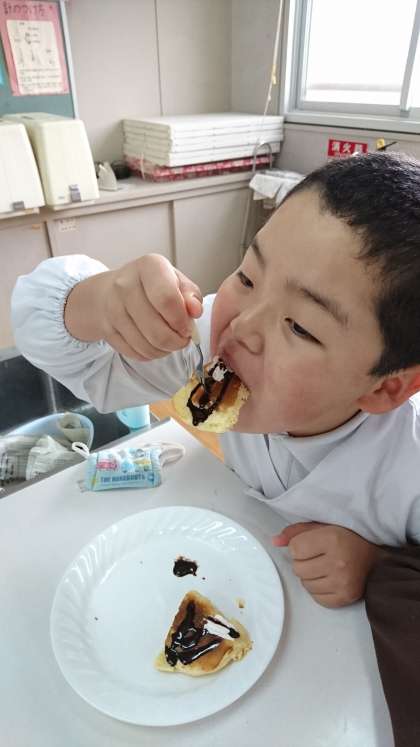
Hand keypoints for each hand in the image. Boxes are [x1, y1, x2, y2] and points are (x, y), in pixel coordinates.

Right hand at [64, 254, 202, 359]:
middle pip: (157, 330)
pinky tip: (153, 344)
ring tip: (169, 341)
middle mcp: (125, 285)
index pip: (167, 299)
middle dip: (176, 342)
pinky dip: (149, 354)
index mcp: (149, 267)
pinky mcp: (106, 328)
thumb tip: (195, 311)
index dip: (181, 321)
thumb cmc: (151, 286)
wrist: (109, 291)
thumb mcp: (175, 281)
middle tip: (182, 338)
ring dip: (164, 350)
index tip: (187, 327)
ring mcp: (112, 308)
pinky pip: (135, 353)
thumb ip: (191, 294)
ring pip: (146, 346)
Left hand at [272, 522, 384, 607]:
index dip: (299, 546)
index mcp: (332, 539)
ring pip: (305, 584)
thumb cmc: (347, 538)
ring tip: (324, 567)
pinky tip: (328, 579)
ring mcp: (342, 582)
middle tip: (317, 557)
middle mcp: (337, 562)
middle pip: (297, 568)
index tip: (311, 545)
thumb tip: (274, 541)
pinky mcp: (346, 597)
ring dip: (310, 576)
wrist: (377, 559)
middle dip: (303, 562)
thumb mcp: (323, 526)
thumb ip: (297, 532)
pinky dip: (318, 590)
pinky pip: (317, 598)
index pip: (295, 549)